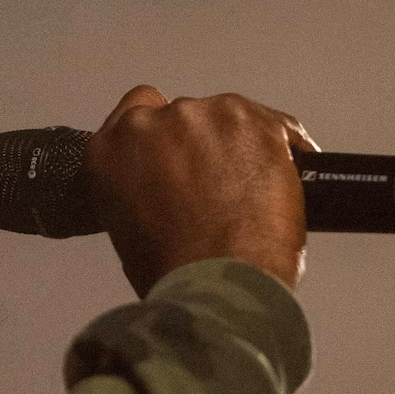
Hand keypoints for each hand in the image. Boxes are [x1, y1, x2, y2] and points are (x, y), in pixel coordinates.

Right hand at [85, 86, 316, 294]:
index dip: (164, 134)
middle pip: (185, 115)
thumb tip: (167, 182)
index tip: (179, 151)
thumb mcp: (127, 225)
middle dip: (203, 145)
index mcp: (112, 148)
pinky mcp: (252, 121)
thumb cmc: (175, 271)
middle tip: (217, 187)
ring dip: (239, 145)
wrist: (218, 286)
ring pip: (229, 118)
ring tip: (251, 193)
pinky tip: (282, 181)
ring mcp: (204, 116)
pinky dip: (282, 148)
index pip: (137, 108)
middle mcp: (153, 123)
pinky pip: (276, 124)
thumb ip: (140, 183)